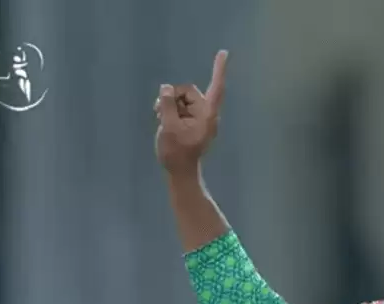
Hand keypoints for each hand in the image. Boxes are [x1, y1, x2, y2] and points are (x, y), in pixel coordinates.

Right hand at [155, 50, 228, 173]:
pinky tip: (162, 120)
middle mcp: (206, 113)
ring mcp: (198, 117)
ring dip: (169, 104)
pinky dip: (170, 110)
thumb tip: (166, 87)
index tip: (224, 52)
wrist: (179, 171)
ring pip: (181, 98)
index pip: (216, 87)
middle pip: (189, 91)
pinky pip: (179, 107)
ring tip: (160, 118)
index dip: (219, 69)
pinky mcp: (190, 121)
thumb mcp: (169, 126)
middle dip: (173, 97)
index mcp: (207, 114)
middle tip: (159, 111)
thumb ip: (167, 105)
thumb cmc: (177, 152)